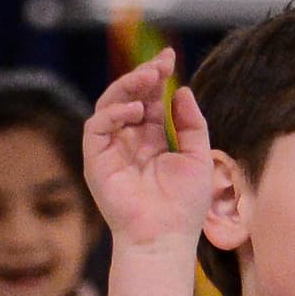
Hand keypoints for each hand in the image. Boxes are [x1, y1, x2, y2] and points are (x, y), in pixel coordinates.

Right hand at [82, 52, 218, 253]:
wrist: (165, 237)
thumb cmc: (184, 206)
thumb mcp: (198, 157)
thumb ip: (191, 124)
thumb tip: (181, 90)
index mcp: (152, 140)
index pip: (151, 99)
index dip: (158, 77)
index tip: (170, 58)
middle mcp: (129, 141)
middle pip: (129, 97)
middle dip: (142, 76)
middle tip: (159, 66)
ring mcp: (111, 150)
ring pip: (109, 104)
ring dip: (127, 87)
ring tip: (149, 80)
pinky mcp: (95, 161)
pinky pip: (96, 126)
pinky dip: (114, 112)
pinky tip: (136, 111)